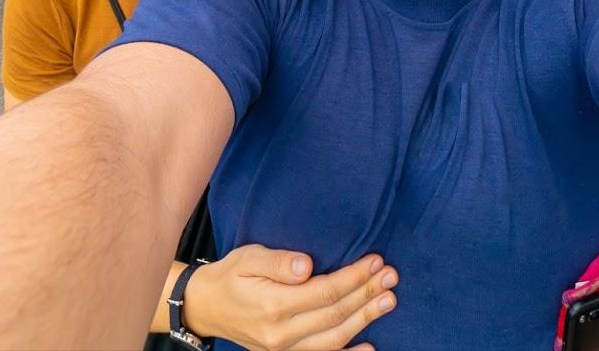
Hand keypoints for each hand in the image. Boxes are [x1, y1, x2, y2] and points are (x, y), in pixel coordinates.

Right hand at [182, 244, 397, 350]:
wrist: (207, 307)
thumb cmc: (231, 276)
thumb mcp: (248, 258)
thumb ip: (278, 262)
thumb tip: (306, 266)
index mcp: (274, 305)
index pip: (326, 292)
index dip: (354, 278)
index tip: (376, 261)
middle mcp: (281, 334)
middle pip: (335, 315)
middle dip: (366, 295)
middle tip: (391, 277)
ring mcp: (284, 350)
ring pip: (334, 338)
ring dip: (365, 320)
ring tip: (388, 301)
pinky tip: (370, 347)